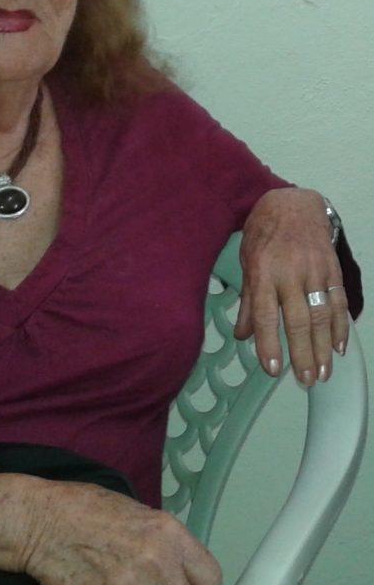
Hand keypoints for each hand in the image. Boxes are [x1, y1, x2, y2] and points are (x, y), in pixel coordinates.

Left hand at [234, 188, 348, 385]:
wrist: (293, 203)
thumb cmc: (263, 233)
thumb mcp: (246, 262)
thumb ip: (248, 302)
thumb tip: (243, 336)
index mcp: (263, 273)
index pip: (266, 315)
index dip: (270, 344)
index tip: (273, 370)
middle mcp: (290, 274)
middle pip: (298, 321)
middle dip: (302, 355)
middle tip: (305, 381)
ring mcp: (314, 271)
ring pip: (321, 315)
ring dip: (323, 348)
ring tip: (323, 372)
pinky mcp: (332, 269)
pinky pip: (338, 301)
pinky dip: (340, 326)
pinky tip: (339, 347)